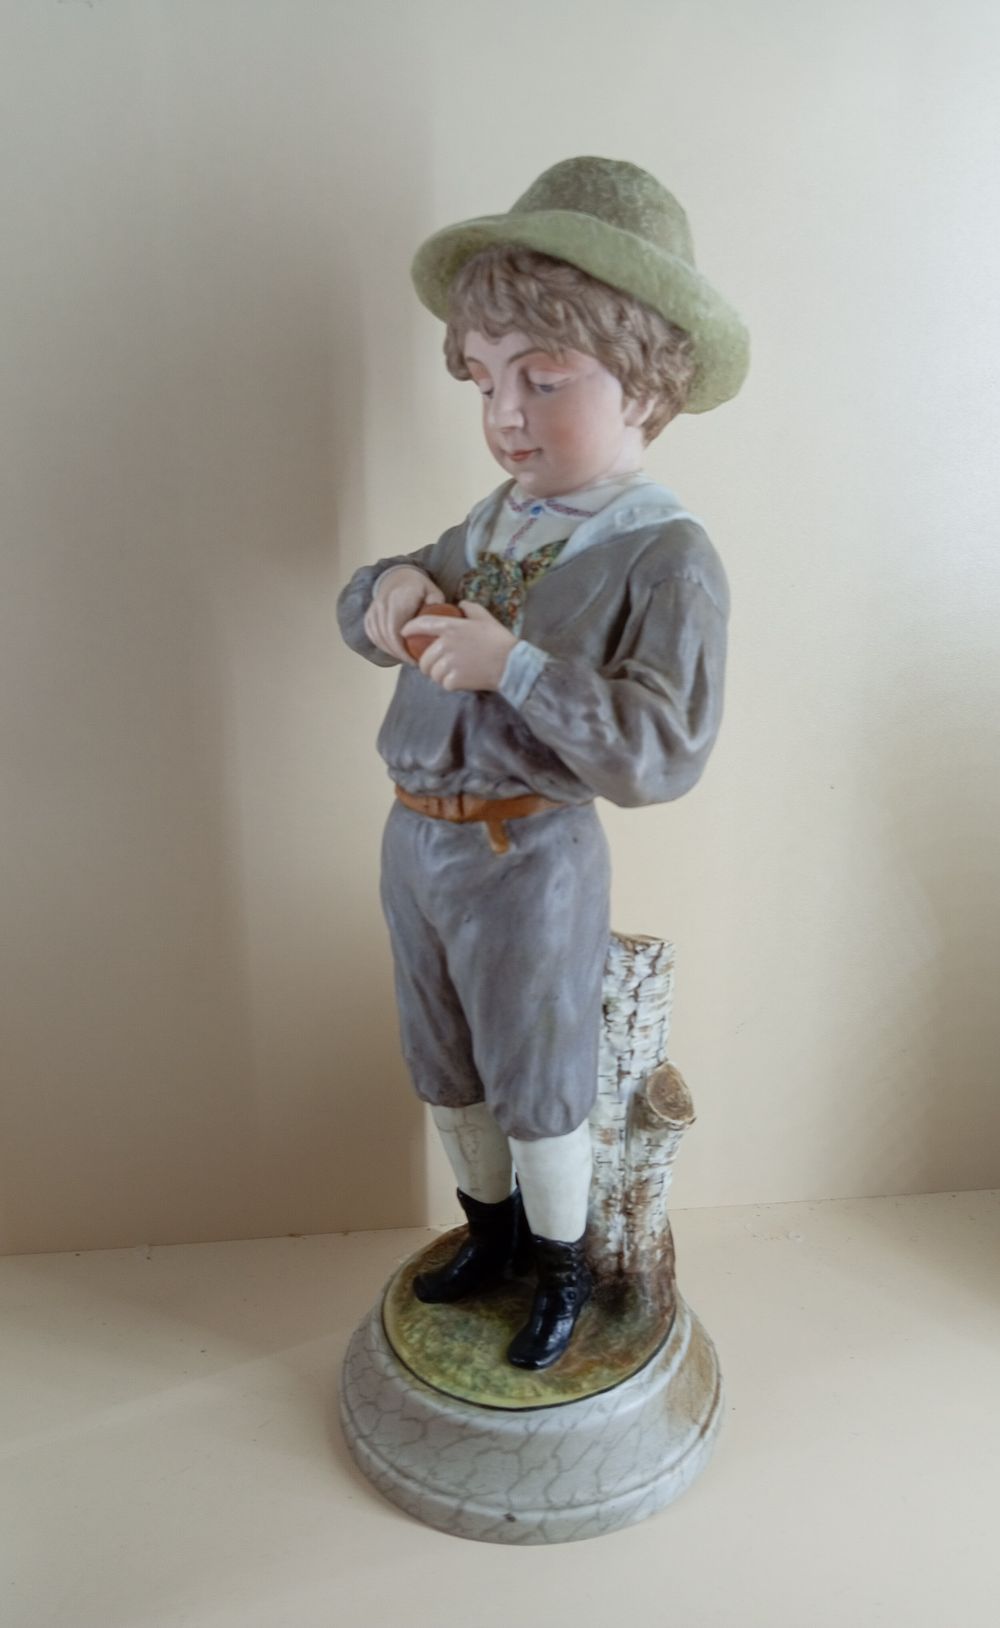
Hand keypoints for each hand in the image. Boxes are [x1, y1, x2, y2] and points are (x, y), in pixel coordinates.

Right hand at [363, 567, 443, 663]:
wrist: (398, 576)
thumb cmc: (418, 587)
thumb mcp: (432, 591)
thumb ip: (436, 605)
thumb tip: (438, 622)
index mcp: (398, 599)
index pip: (395, 630)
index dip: (403, 649)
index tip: (415, 658)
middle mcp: (382, 604)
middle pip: (386, 637)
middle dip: (398, 653)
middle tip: (412, 662)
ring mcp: (374, 610)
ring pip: (378, 637)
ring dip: (391, 651)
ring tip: (405, 658)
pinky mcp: (369, 615)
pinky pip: (373, 635)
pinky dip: (383, 645)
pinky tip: (395, 651)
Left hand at [401, 601, 516, 692]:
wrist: (511, 664)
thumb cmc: (499, 640)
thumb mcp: (485, 617)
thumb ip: (470, 608)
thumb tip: (460, 604)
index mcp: (451, 627)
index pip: (421, 625)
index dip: (409, 629)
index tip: (404, 633)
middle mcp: (445, 645)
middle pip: (424, 658)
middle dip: (426, 664)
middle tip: (436, 666)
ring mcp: (449, 664)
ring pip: (432, 673)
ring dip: (438, 675)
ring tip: (450, 673)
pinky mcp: (454, 680)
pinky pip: (444, 684)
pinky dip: (450, 684)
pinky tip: (460, 680)